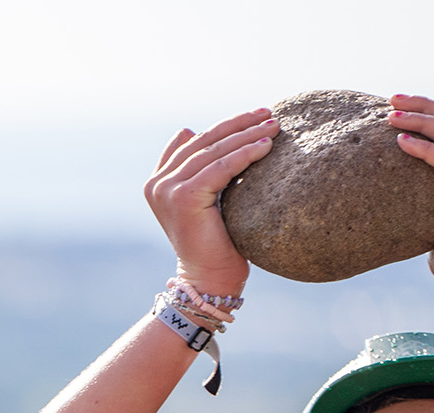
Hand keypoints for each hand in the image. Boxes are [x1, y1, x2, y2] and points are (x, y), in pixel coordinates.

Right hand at [144, 110, 277, 295]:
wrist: (209, 278)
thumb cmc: (217, 243)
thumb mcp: (209, 199)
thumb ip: (205, 169)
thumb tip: (207, 131)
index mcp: (159, 181)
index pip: (193, 140)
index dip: (225, 124)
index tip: (255, 116)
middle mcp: (158, 183)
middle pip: (204, 141)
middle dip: (240, 124)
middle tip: (270, 114)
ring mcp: (167, 190)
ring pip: (214, 151)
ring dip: (248, 135)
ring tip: (275, 127)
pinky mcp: (183, 197)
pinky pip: (221, 167)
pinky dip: (246, 154)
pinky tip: (266, 147)